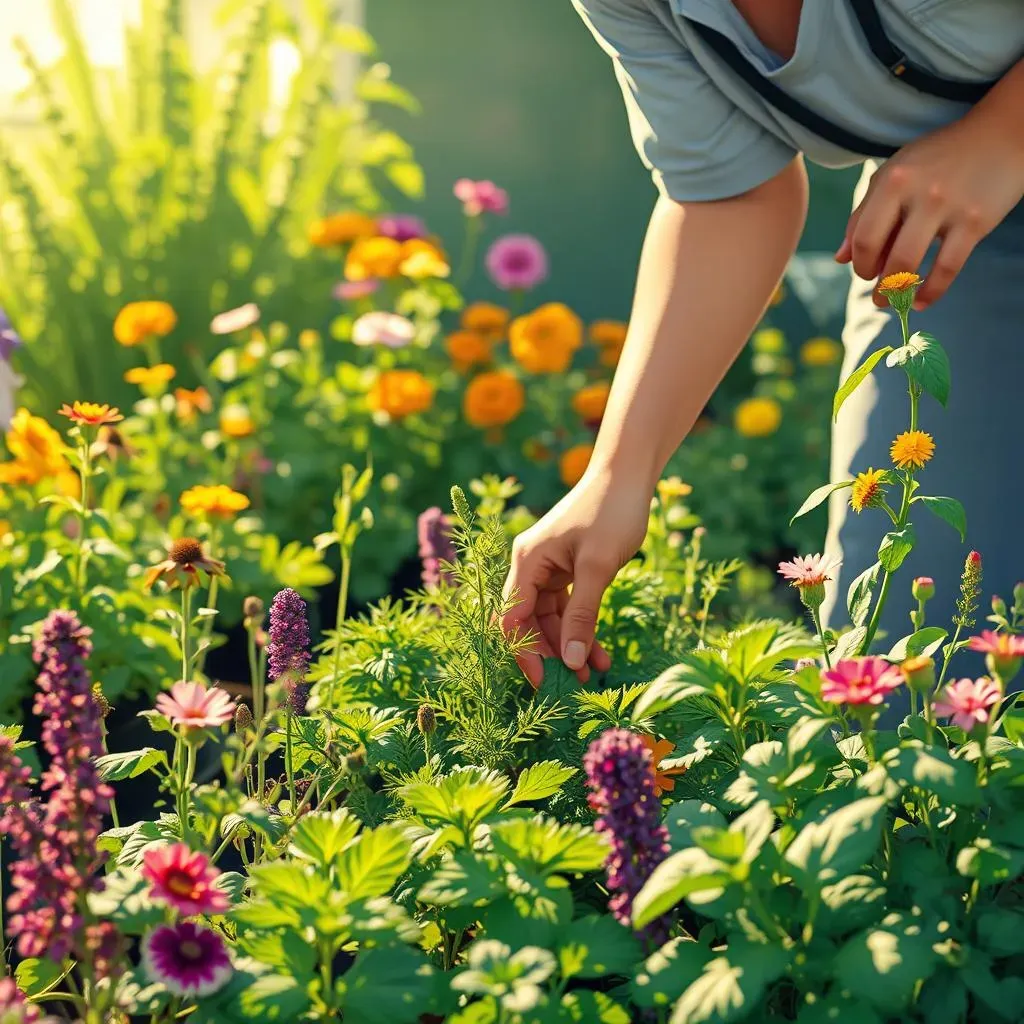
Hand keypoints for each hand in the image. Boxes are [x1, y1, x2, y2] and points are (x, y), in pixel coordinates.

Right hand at [500, 465, 649, 687]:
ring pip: (551, 618)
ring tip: (593, 673)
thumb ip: (582, 615)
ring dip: (570, 645)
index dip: (524, 654)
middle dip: (551, 654)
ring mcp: (548, 567)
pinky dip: (582, 627)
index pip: (511, 619)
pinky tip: (599, 652)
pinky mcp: (567, 567)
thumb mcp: (598, 568)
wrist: (629, 474)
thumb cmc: (611, 512)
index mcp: (527, 561)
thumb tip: (570, 661)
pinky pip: (568, 606)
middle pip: (529, 622)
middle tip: (575, 685)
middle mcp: (530, 565)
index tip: (545, 683)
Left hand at [836, 111, 1023, 307]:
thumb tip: (840, 258)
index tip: (865, 272)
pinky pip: (947, 268)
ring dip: (896, 292)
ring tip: (894, 302)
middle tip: (878, 293)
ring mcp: (947, 207)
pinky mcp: (975, 222)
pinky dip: (931, 292)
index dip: (859, 263)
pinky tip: (921, 302)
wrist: (1002, 135)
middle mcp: (917, 193)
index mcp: (892, 180)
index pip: (862, 236)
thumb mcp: (895, 175)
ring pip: (909, 264)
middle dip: (875, 282)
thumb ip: (864, 213)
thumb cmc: (939, 159)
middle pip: (881, 254)